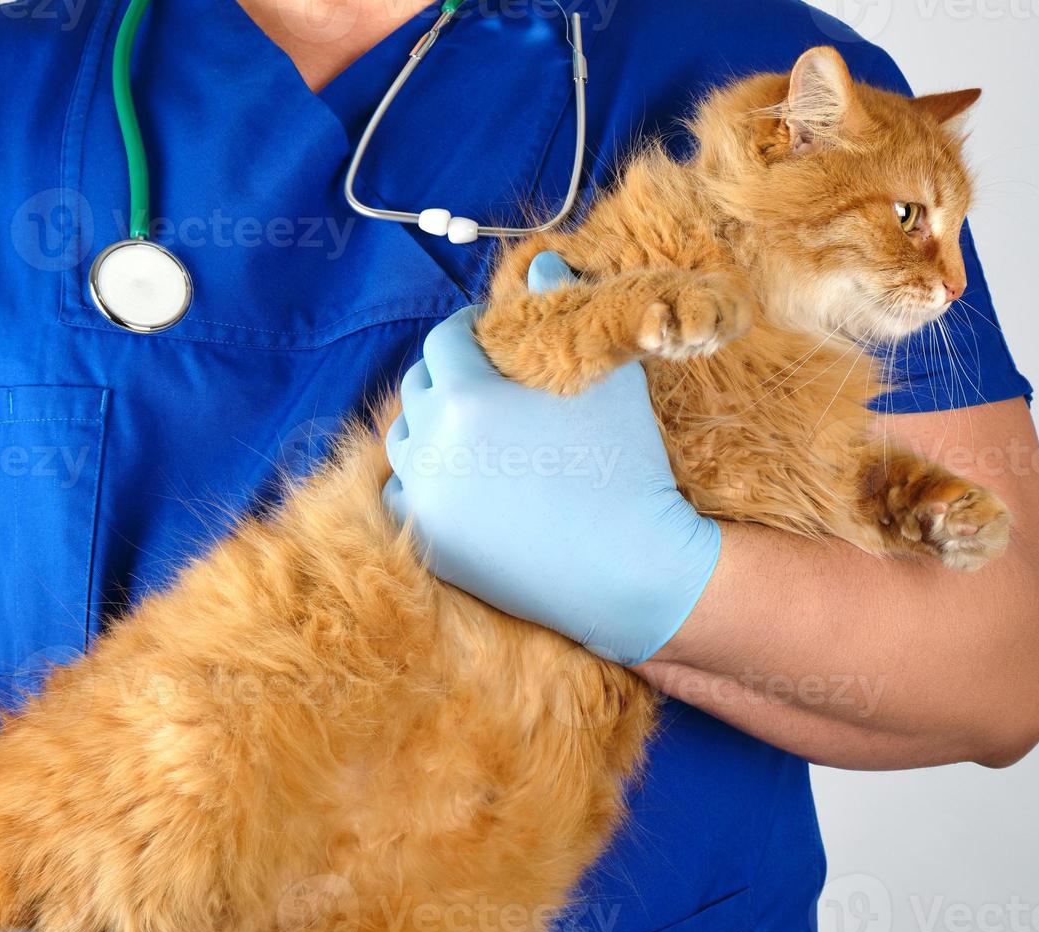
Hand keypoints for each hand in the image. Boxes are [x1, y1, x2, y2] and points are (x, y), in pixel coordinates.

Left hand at [382, 252, 720, 665]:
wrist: (633, 564)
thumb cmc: (626, 463)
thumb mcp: (604, 378)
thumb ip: (564, 311)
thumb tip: (545, 261)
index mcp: (467, 396)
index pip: (444, 342)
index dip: (468, 331)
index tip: (492, 337)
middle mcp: (433, 446)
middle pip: (419, 389)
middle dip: (447, 376)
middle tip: (485, 383)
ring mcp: (428, 500)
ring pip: (406, 442)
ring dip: (431, 426)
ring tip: (469, 428)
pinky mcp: (433, 544)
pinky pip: (406, 496)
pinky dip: (424, 482)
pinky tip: (460, 477)